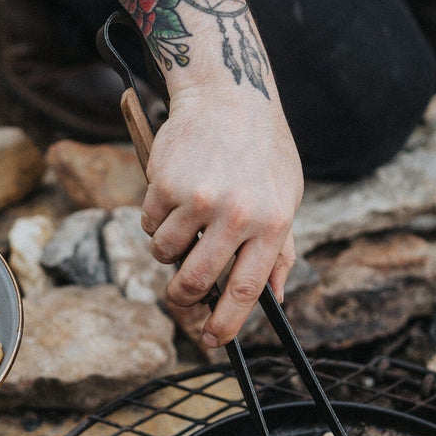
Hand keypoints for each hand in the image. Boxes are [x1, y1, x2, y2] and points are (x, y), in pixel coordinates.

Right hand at [140, 81, 302, 347]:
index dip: (227, 323)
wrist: (229, 94)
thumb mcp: (287, 198)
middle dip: (181, 297)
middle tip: (179, 295)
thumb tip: (276, 298)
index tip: (213, 341)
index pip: (247, 289)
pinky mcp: (166, 183)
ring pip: (164, 253)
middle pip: (196, 280)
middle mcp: (236, 213)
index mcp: (272, 223)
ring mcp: (199, 198)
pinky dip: (155, 217)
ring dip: (166, 248)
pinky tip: (173, 192)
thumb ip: (281, 250)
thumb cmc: (262, 151)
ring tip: (183, 222)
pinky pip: (148, 222)